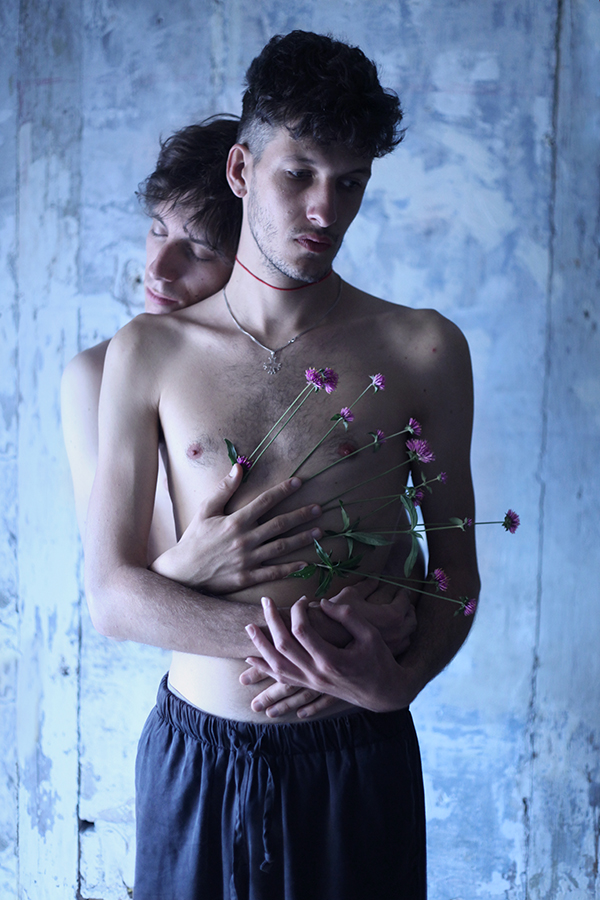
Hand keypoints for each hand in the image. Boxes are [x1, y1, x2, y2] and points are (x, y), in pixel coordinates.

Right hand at [150, 465, 321, 592]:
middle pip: (279, 524)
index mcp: (235, 521)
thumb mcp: (205, 510)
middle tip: (319, 508)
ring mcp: (247, 560)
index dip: (283, 490)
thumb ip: (224, 489)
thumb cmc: (194, 538)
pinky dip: (290, 568)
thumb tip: (238, 467)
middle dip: (301, 515)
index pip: (264, 501)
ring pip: (281, 547)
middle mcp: (244, 540)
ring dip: (302, 539)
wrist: (182, 573)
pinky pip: (273, 572)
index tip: (299, 482)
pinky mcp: (247, 577)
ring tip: (319, 532)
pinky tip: (305, 563)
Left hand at [244, 596, 417, 711]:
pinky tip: (252, 660)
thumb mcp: (370, 634)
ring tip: (250, 629)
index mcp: (332, 659)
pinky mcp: (311, 687)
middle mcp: (317, 673)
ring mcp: (312, 683)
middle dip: (271, 622)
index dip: (297, 611)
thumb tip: (321, 602)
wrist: (384, 693)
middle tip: (265, 602)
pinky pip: (282, 680)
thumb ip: (347, 616)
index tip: (302, 599)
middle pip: (284, 647)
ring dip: (261, 647)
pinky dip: (265, 670)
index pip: (302, 631)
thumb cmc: (379, 660)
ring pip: (277, 666)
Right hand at [327, 584, 416, 655]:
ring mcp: (392, 648)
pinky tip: (391, 635)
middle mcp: (396, 634)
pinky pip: (400, 647)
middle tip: (404, 604)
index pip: (404, 603)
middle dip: (409, 610)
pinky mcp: (383, 658)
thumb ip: (366, 586)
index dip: (403, 595)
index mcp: (392, 616)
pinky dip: (399, 639)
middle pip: (411, 620)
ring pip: (407, 635)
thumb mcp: (351, 595)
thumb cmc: (337, 616)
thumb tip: (375, 578)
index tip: (402, 591)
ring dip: (406, 625)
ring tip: (400, 619)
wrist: (323, 642)